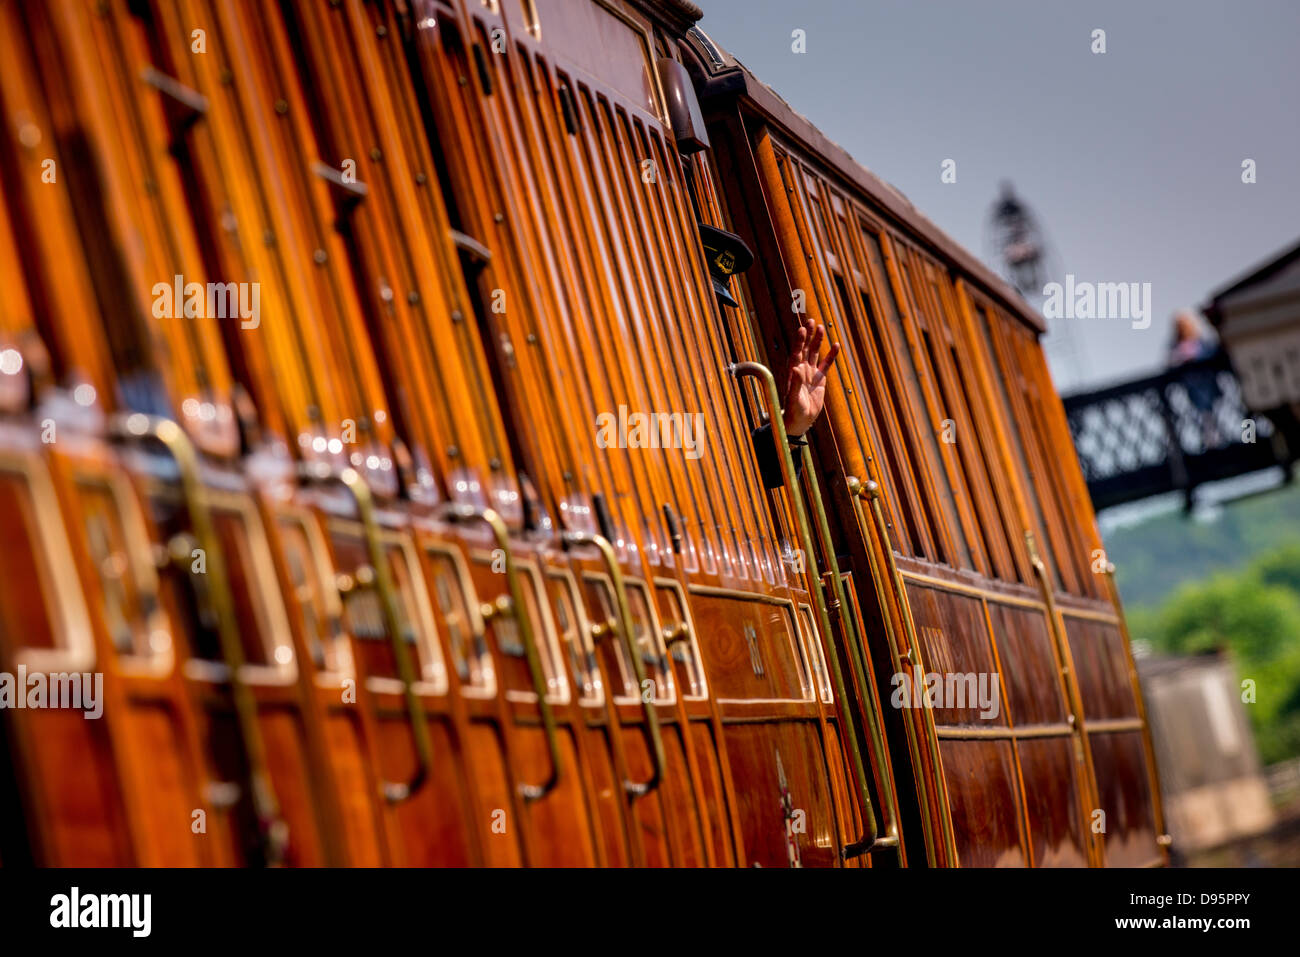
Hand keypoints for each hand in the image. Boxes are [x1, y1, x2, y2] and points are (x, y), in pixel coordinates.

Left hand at [781, 315, 839, 437]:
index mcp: (793, 373)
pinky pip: (826, 365)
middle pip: (805, 349)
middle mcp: (801, 370)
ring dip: (817, 341)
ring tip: (821, 328)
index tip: (802, 329)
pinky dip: (831, 356)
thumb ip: (795, 384)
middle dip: (808, 335)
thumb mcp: (794, 398)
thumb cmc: (793, 411)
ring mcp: (811, 373)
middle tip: (811, 321)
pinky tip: (835, 345)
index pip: (796, 353)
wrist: (800, 421)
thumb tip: (796, 368)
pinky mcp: (819, 379)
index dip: (799, 341)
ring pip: (815, 353)